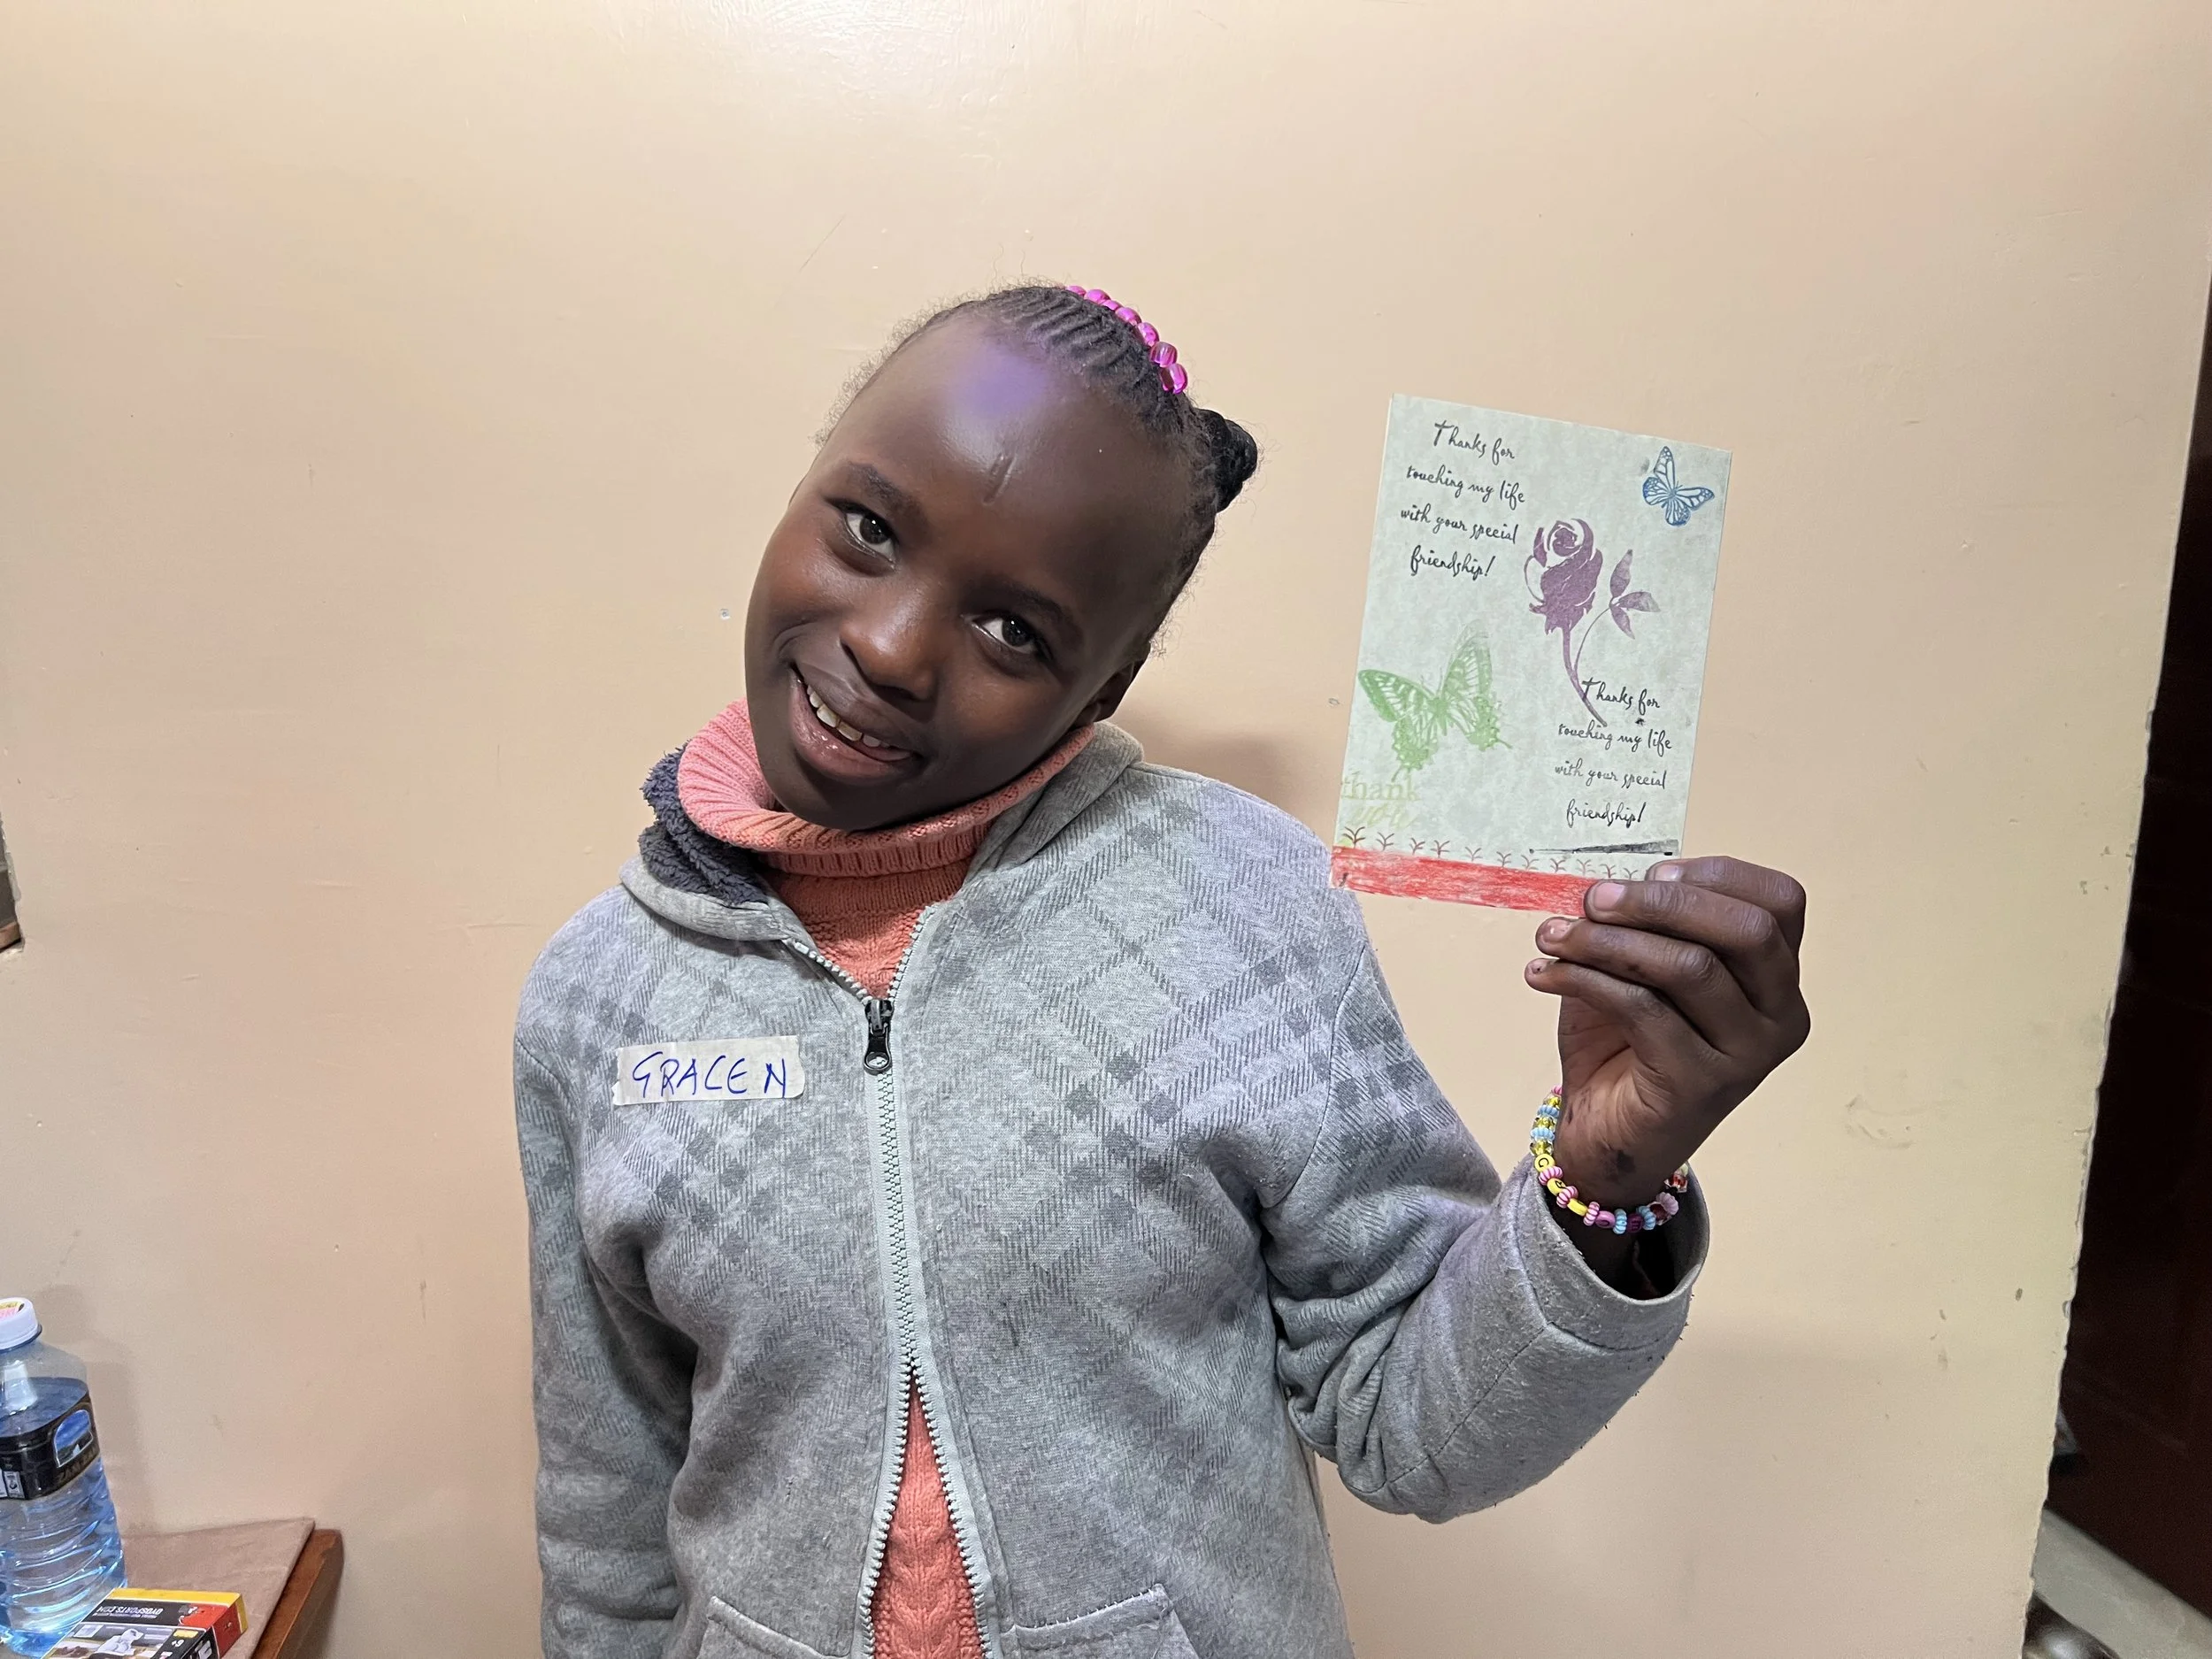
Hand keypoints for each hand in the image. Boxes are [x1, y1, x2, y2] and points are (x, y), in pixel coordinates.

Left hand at [1524, 857, 1808, 1206]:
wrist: (1605, 1131)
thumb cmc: (1625, 1041)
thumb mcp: (1639, 967)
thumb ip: (1644, 924)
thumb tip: (1612, 884)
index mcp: (1776, 977)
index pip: (1779, 903)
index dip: (1715, 875)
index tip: (1650, 871)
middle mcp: (1781, 1016)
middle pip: (1747, 929)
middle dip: (1663, 901)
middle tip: (1595, 899)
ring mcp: (1749, 1055)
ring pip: (1689, 966)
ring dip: (1608, 940)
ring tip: (1552, 936)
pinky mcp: (1702, 1084)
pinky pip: (1643, 1009)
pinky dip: (1584, 979)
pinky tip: (1543, 974)